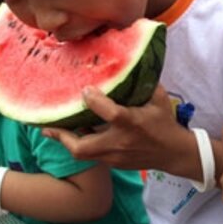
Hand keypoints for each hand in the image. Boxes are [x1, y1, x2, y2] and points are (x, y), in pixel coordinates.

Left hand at [42, 84, 197, 173]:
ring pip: (82, 154)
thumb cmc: (165, 123)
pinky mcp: (114, 163)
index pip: (108, 113)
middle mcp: (120, 142)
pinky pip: (91, 155)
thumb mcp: (158, 99)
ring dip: (66, 141)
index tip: (86, 89)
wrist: (174, 154)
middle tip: (48, 125)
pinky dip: (81, 144)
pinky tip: (73, 134)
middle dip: (62, 136)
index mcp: (132, 123)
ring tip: (51, 130)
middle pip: (82, 146)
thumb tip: (128, 60)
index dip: (93, 100)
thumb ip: (143, 82)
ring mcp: (115, 156)